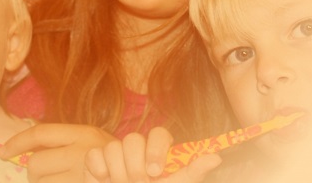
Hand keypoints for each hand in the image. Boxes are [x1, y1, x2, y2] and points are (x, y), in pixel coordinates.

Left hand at [0, 123, 115, 182]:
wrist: (142, 174)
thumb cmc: (112, 162)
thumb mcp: (92, 142)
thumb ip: (65, 143)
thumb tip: (28, 150)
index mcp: (82, 133)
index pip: (40, 133)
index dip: (17, 142)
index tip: (2, 153)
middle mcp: (81, 152)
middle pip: (35, 164)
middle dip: (34, 175)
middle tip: (46, 178)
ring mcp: (82, 176)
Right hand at [84, 127, 221, 182]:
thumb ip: (192, 172)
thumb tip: (216, 157)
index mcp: (157, 152)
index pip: (159, 134)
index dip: (155, 148)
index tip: (155, 172)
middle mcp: (137, 149)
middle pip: (132, 139)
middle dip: (135, 167)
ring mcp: (115, 153)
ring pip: (113, 147)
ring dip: (118, 173)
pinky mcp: (95, 160)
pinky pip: (94, 155)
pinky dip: (99, 170)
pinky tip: (104, 181)